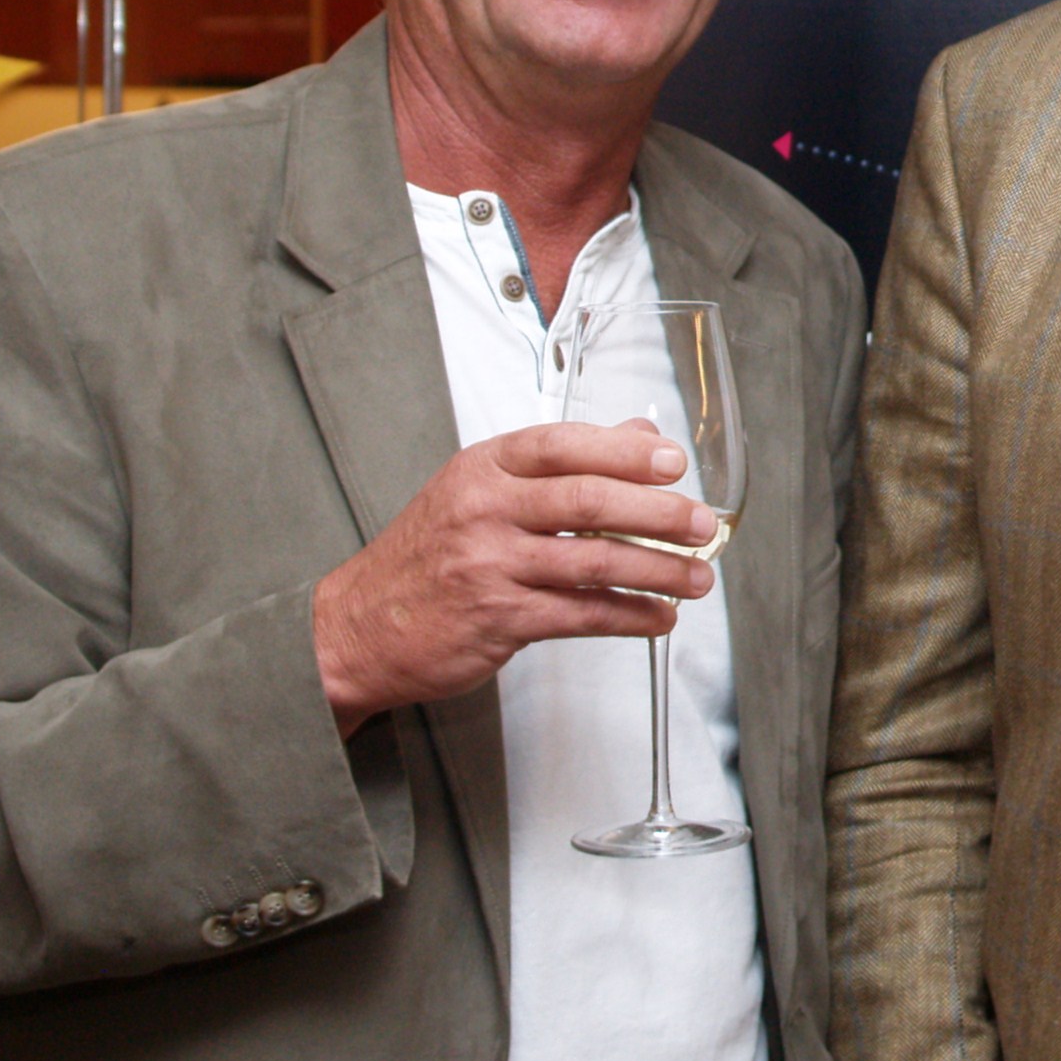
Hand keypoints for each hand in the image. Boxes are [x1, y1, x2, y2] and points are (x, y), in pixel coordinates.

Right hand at [312, 419, 720, 732]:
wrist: (358, 626)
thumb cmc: (428, 555)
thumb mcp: (480, 490)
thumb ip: (559, 463)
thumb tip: (641, 433)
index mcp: (483, 469)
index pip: (562, 445)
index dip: (625, 451)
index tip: (673, 461)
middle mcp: (484, 511)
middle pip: (588, 502)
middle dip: (658, 513)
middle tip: (702, 523)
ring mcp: (490, 566)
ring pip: (593, 563)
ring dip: (657, 572)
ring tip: (698, 577)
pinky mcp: (498, 619)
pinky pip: (580, 615)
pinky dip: (629, 617)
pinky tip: (658, 617)